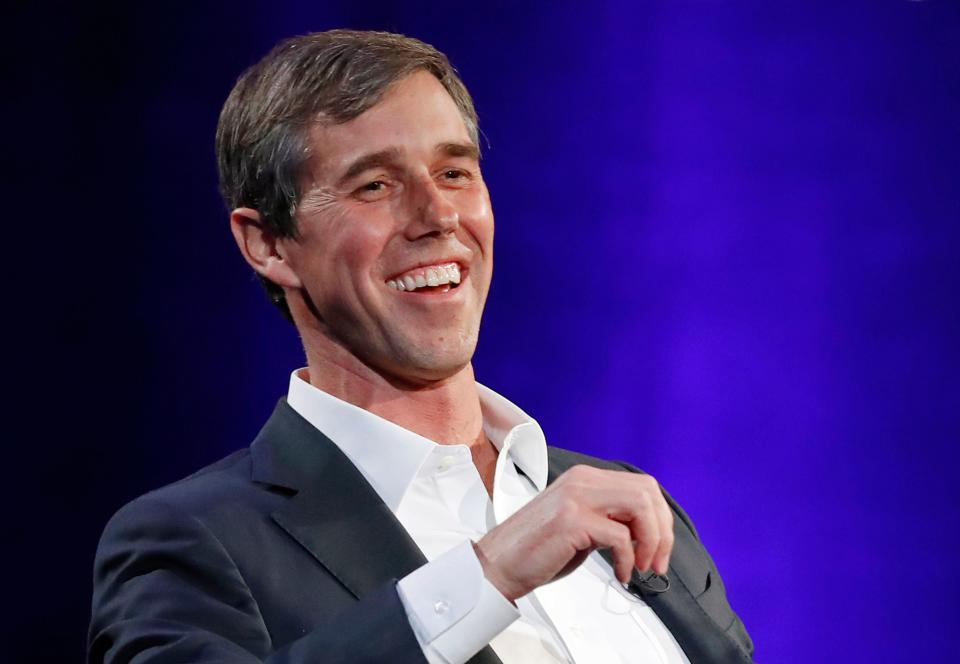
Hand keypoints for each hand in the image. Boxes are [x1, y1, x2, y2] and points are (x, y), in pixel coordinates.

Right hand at [474, 465, 673, 600]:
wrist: (499, 564)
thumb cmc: (536, 550)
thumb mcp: (579, 524)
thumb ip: (608, 518)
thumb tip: (644, 531)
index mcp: (585, 478)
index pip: (642, 485)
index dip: (660, 519)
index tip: (659, 548)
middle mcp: (582, 481)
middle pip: (647, 491)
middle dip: (662, 531)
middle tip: (656, 561)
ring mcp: (576, 498)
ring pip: (640, 506)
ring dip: (651, 541)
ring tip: (642, 566)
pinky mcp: (572, 521)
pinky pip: (620, 537)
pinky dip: (628, 560)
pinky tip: (620, 574)